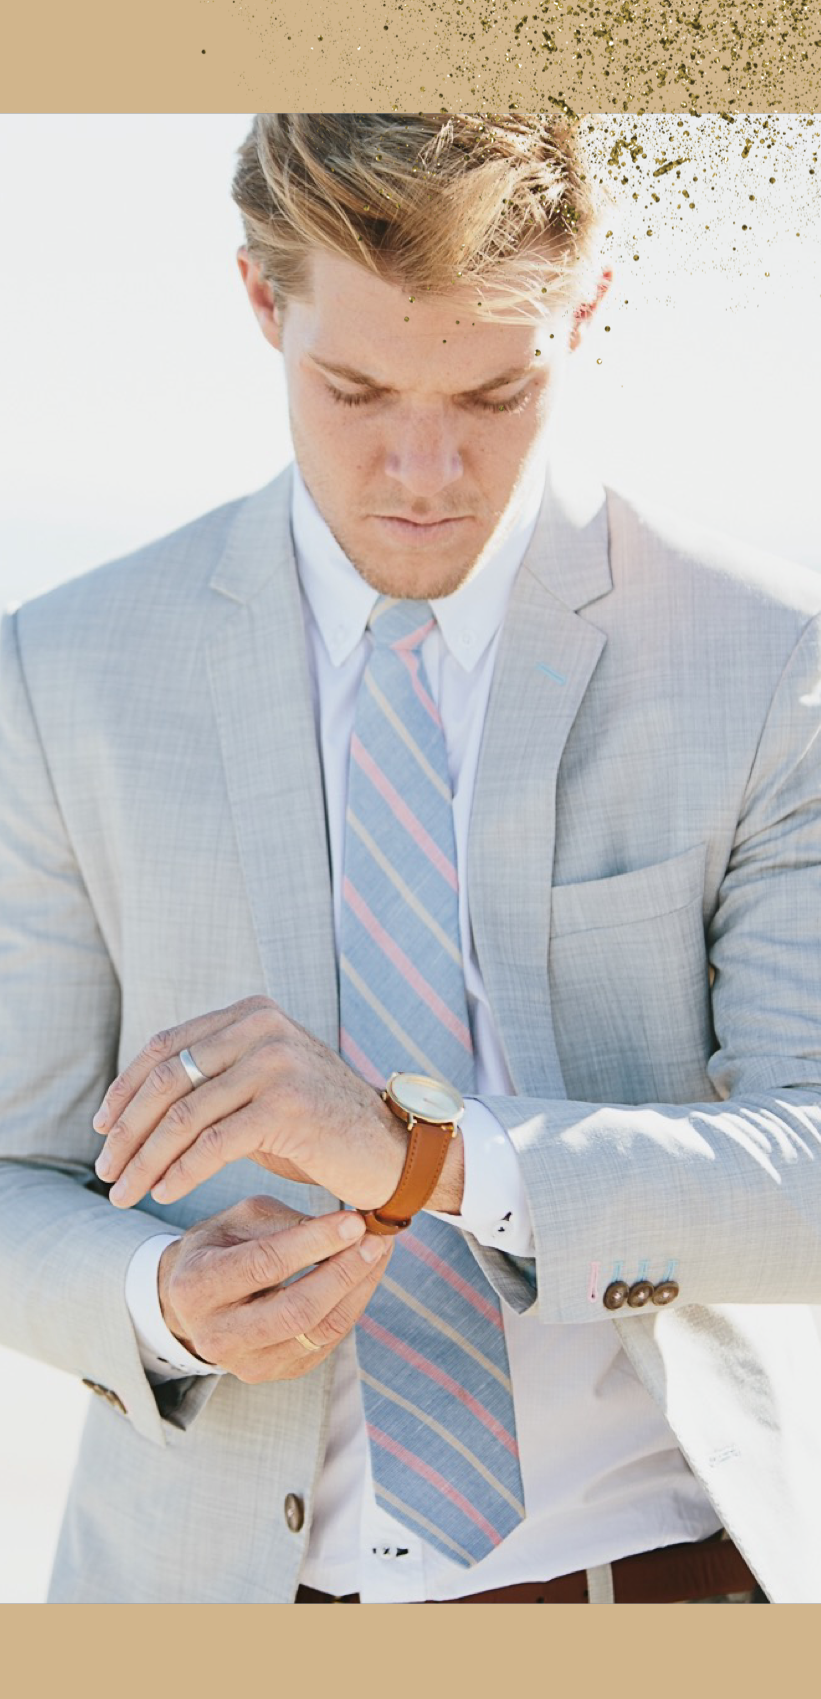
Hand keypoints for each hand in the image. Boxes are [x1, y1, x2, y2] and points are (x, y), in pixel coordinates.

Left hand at [93, 995, 462, 1212]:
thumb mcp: (262, 1086)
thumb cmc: (320, 1126)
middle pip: (168, 1080)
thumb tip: (135, 1103)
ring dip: (145, 1160)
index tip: (103, 1127)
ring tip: (125, 1192)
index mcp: (252, 1014)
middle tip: (107, 1169)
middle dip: (127, 1130)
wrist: (391, 1150)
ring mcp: (275, 1063)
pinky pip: (213, 1145)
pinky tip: (164, 1193)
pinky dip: (180, 1172)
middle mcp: (262, 1028)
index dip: (126, 1088)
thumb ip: (214, 1078)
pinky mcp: (286, 1106)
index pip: (168, 1046)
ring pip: (184, 1117)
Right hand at [156, 1194, 391, 1381]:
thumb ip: (284, 1222)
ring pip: (318, 1331)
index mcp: (196, 1287)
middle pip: (296, 1310)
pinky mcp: (276, 1373)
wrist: (194, 1301)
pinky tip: (365, 1276)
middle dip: (344, 1271)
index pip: (265, 1265)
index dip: (314, 1242)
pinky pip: (326, 1342)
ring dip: (357, 1289)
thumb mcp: (238, 1220)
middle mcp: (216, 1335)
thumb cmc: (219, 1248)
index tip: (353, 1221)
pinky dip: (352, 1306)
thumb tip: (344, 1227)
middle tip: (375, 1239)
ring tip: (378, 1253)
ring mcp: (246, 1363)